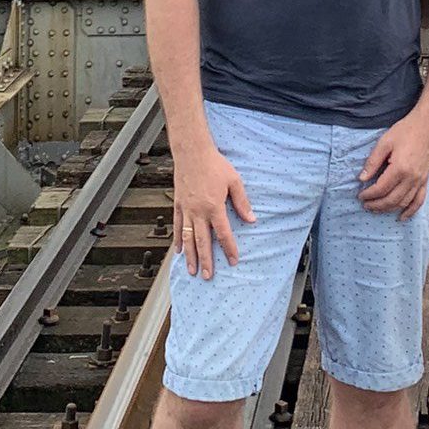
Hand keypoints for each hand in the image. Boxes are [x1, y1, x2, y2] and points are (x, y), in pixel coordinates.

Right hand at [171, 142, 255, 277]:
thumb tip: (251, 219)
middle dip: (206, 260)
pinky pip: (177, 226)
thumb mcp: (234, 181)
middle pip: (202, 241)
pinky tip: (179, 252)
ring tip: (192, 271)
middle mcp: (198, 212)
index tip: (234, 261)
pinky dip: (177, 240)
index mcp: (214, 207)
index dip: (229, 249)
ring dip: (190, 256)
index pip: (223, 234)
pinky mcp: (178, 205)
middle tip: (208, 276)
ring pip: (187, 238)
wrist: (192, 152)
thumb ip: (242, 202)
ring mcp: (186, 209)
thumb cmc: (214, 164)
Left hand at [357, 111, 428, 218]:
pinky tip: (403, 216)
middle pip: (391, 199)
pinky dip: (411, 211)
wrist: (426, 126)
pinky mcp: (424, 180)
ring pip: (403, 203)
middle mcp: (411, 177)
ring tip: (378, 209)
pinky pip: (419, 201)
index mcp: (400, 168)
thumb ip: (372, 162)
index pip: (380, 188)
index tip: (361, 195)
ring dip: (389, 209)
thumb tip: (362, 177)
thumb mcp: (384, 143)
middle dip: (376, 205)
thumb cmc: (407, 131)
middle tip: (366, 205)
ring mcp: (419, 180)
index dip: (368, 194)